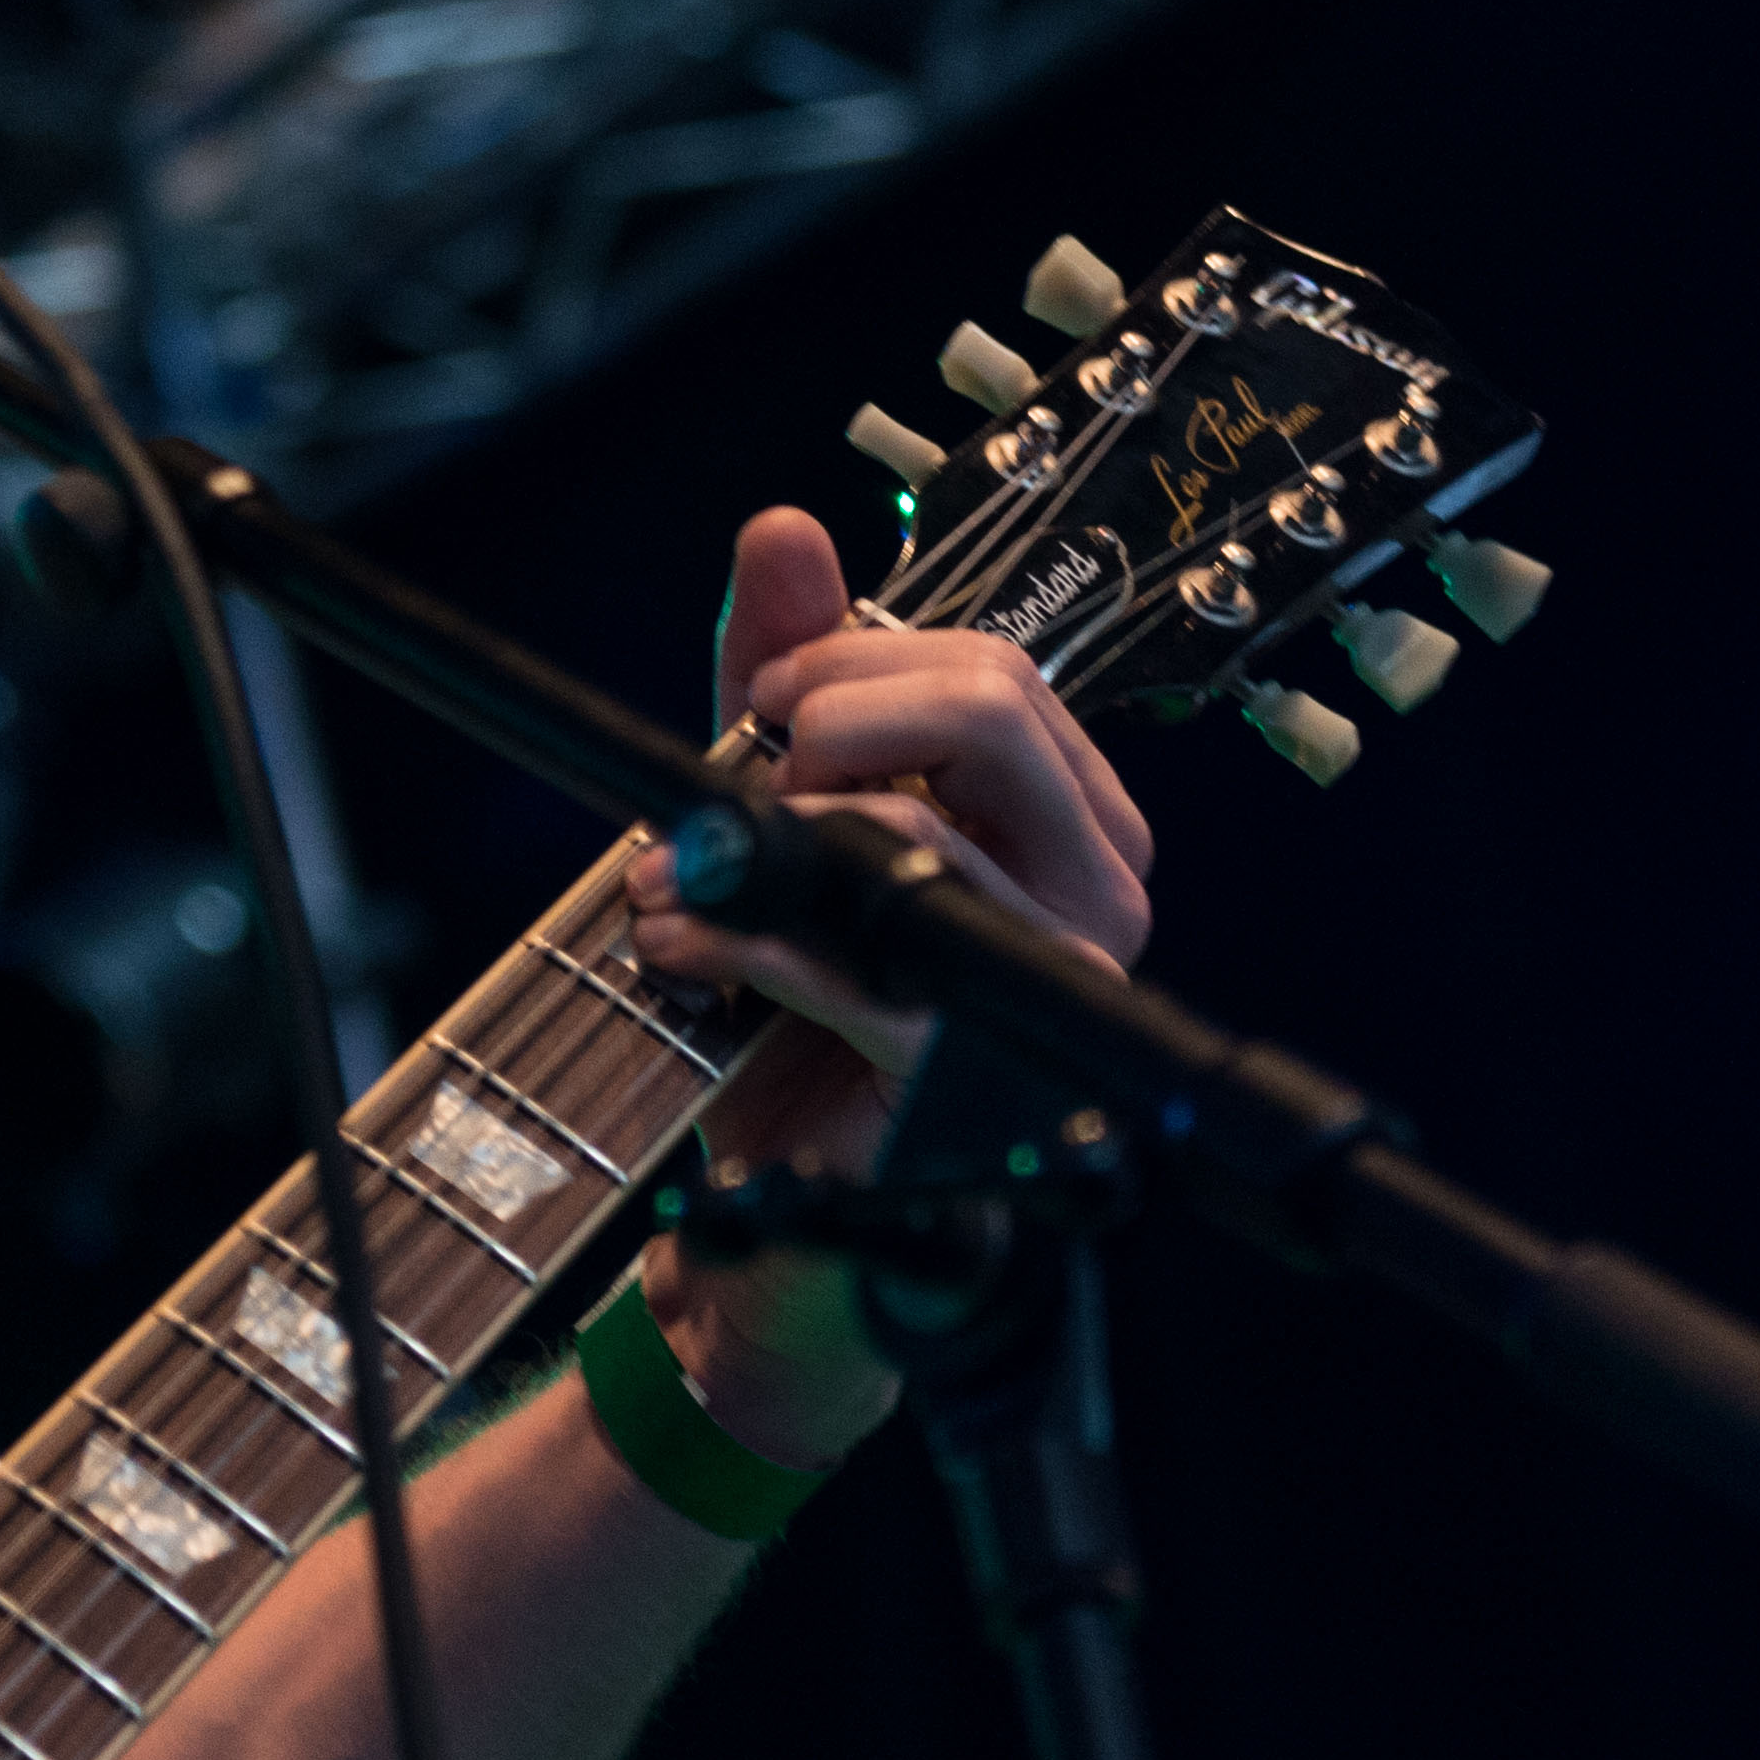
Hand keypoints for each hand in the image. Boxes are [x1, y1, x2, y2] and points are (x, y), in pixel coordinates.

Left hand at [604, 504, 1163, 1462]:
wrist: (774, 1232)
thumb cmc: (789, 1014)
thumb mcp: (771, 811)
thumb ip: (786, 672)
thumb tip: (785, 527)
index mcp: (1069, 817)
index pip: (991, 670)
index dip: (853, 658)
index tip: (758, 702)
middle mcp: (1094, 892)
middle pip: (991, 709)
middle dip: (832, 712)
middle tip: (734, 764)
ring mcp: (1051, 985)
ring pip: (917, 828)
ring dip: (756, 836)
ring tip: (664, 878)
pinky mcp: (973, 1068)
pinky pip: (853, 952)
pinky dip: (737, 934)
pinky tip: (672, 943)